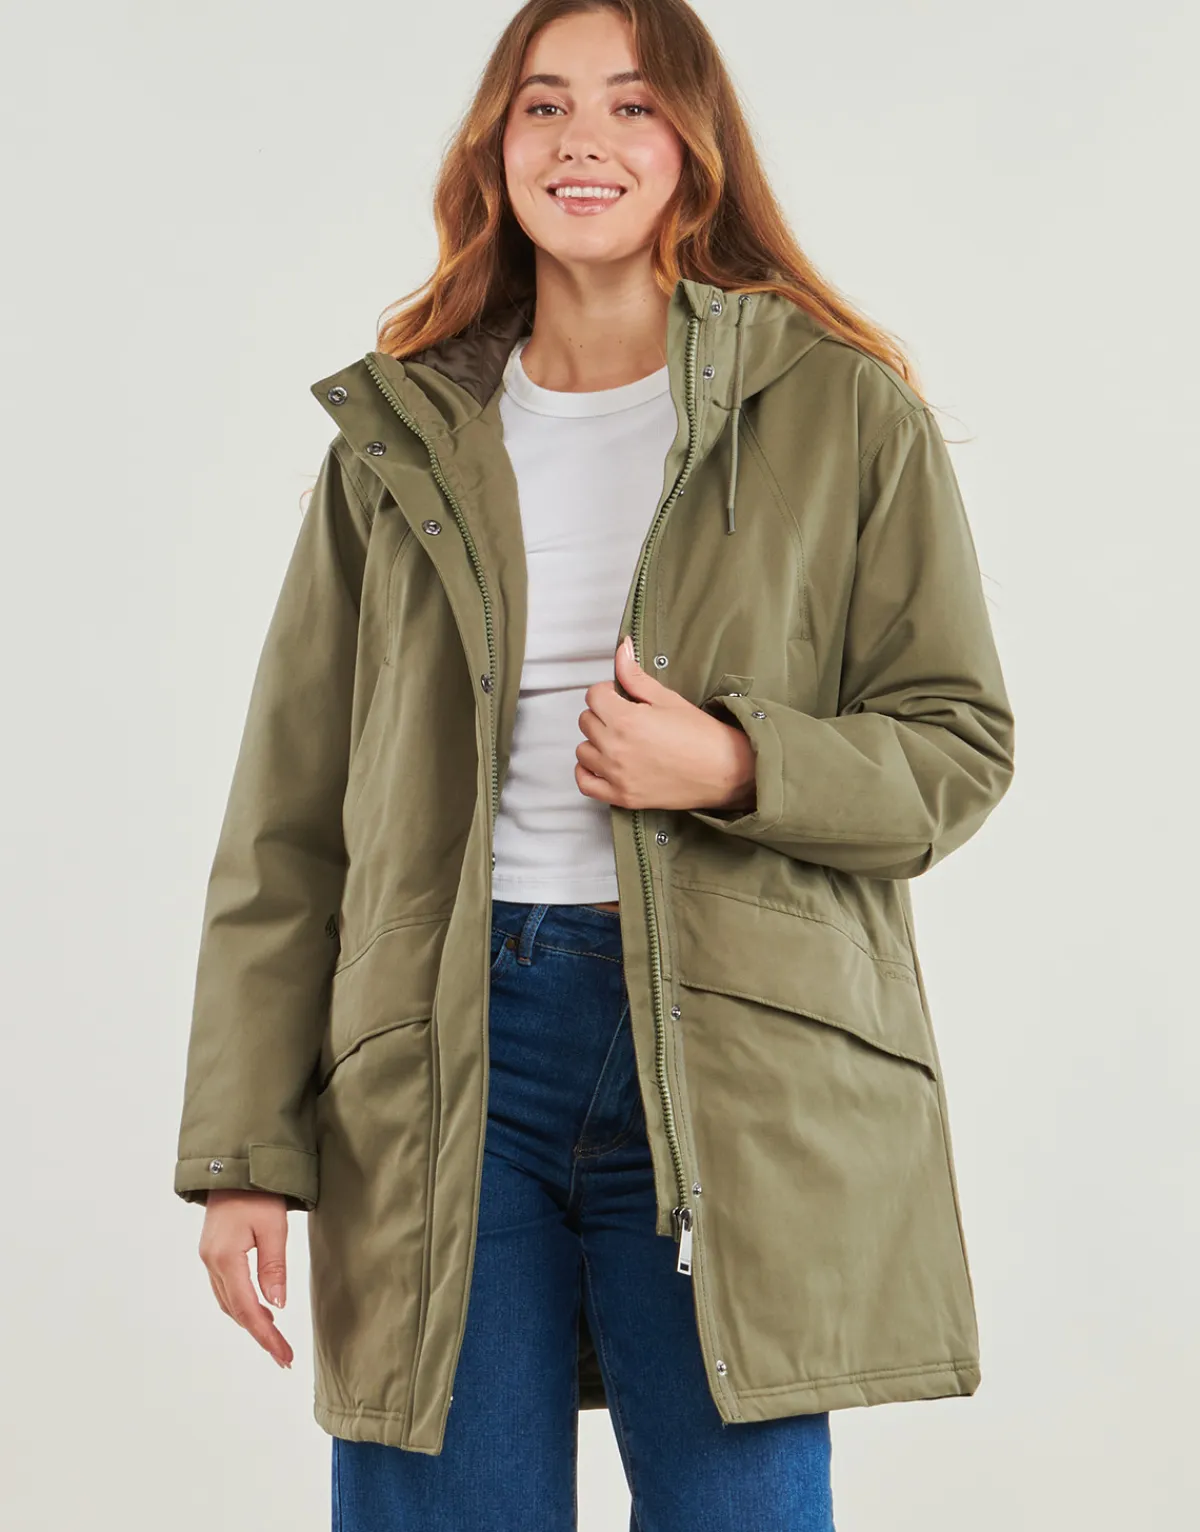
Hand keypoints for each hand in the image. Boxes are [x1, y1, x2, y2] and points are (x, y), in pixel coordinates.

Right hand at [198, 1190, 293, 1369]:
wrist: (232, 1166)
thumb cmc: (257, 1192)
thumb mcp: (274, 1226)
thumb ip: (274, 1267)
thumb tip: (277, 1306)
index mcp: (225, 1258)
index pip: (247, 1308)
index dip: (266, 1336)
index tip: (284, 1357)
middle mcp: (211, 1263)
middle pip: (236, 1311)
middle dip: (260, 1335)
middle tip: (284, 1356)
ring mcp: (209, 1258)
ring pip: (228, 1302)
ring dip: (250, 1321)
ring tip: (276, 1338)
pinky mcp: (213, 1253)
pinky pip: (226, 1289)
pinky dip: (242, 1304)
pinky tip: (259, 1309)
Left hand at [575, 637, 756, 811]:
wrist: (724, 770)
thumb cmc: (701, 735)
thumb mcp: (667, 699)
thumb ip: (635, 676)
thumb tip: (621, 649)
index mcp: (626, 720)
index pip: (593, 696)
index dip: (607, 692)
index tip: (620, 697)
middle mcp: (616, 748)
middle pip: (586, 721)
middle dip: (602, 714)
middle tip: (624, 717)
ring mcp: (617, 775)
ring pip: (582, 750)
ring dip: (596, 742)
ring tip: (618, 740)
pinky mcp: (622, 796)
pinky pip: (585, 783)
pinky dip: (587, 771)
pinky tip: (601, 763)